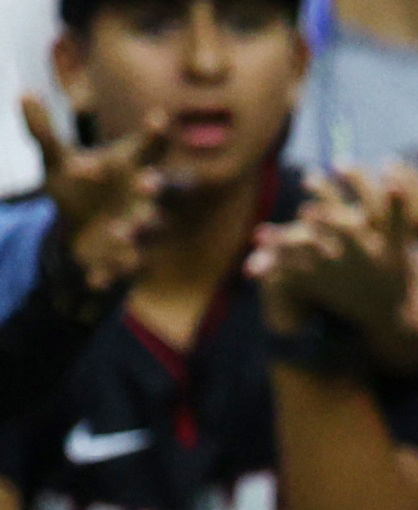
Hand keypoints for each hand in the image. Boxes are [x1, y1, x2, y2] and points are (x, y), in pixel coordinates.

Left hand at [26, 95, 164, 294]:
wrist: (80, 230)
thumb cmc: (78, 185)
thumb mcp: (58, 160)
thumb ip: (44, 132)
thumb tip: (24, 93)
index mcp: (133, 165)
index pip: (150, 146)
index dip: (156, 134)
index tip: (157, 117)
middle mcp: (146, 196)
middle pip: (165, 190)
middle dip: (159, 188)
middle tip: (146, 183)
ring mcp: (141, 227)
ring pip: (151, 230)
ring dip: (140, 231)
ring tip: (119, 232)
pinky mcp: (129, 257)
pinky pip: (127, 267)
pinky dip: (110, 273)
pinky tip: (92, 281)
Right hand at [250, 171, 417, 359]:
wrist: (363, 289)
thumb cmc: (393, 297)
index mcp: (389, 248)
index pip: (399, 224)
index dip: (399, 205)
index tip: (396, 184)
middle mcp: (358, 236)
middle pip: (349, 219)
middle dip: (338, 214)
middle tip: (331, 209)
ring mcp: (329, 242)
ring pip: (315, 226)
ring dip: (305, 222)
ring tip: (301, 218)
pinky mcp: (305, 255)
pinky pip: (287, 253)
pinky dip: (272, 253)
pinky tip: (257, 256)